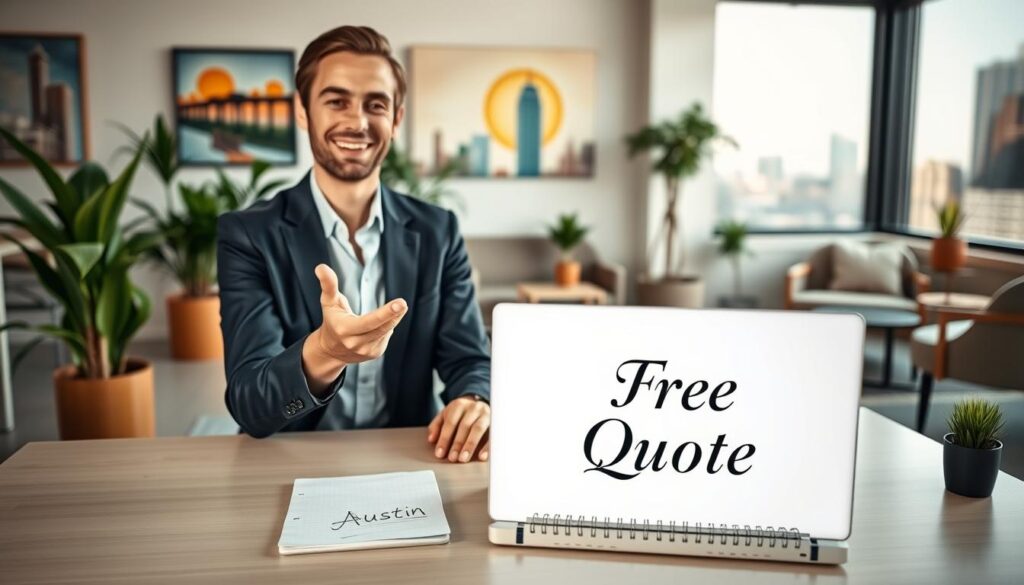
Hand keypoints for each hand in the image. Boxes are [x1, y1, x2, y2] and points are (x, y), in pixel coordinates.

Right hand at [301, 264, 407, 393]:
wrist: (330, 350)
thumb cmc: (332, 319)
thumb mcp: (328, 302)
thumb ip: (328, 284)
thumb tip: (321, 267)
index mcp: (344, 329)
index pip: (370, 321)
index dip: (386, 312)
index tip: (401, 303)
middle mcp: (355, 342)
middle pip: (381, 327)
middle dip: (394, 314)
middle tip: (402, 303)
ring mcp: (365, 351)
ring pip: (386, 331)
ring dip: (392, 318)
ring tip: (393, 308)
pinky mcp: (373, 354)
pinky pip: (386, 336)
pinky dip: (386, 327)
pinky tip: (378, 324)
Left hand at [427, 396, 489, 462]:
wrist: (479, 403)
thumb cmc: (460, 414)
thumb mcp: (445, 415)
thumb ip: (437, 426)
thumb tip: (431, 439)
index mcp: (459, 405)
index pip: (450, 423)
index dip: (444, 439)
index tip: (440, 453)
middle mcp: (473, 408)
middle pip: (464, 426)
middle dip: (457, 444)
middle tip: (452, 458)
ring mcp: (486, 414)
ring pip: (478, 429)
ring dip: (470, 445)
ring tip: (463, 458)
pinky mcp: (495, 422)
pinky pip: (492, 435)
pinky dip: (487, 447)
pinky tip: (482, 456)